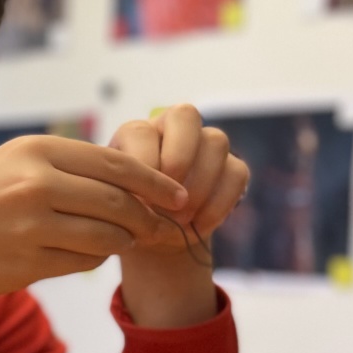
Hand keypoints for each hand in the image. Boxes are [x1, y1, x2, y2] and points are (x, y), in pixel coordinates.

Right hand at [0, 135, 188, 340]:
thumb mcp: (8, 169)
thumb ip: (62, 168)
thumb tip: (128, 180)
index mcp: (34, 150)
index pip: (115, 163)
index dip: (155, 181)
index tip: (179, 194)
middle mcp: (34, 183)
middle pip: (118, 201)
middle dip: (147, 218)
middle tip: (162, 227)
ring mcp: (29, 225)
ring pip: (105, 235)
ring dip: (120, 243)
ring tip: (118, 243)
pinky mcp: (26, 262)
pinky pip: (81, 263)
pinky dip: (91, 261)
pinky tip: (82, 257)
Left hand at [113, 104, 250, 328]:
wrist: (156, 238)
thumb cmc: (129, 218)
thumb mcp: (115, 207)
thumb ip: (122, 194)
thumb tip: (142, 199)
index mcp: (137, 134)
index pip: (141, 131)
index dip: (143, 165)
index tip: (138, 199)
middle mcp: (172, 128)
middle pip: (186, 115)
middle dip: (179, 158)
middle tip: (169, 197)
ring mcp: (206, 143)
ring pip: (216, 141)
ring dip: (199, 185)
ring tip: (181, 220)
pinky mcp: (232, 166)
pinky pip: (236, 172)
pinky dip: (219, 203)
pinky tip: (199, 226)